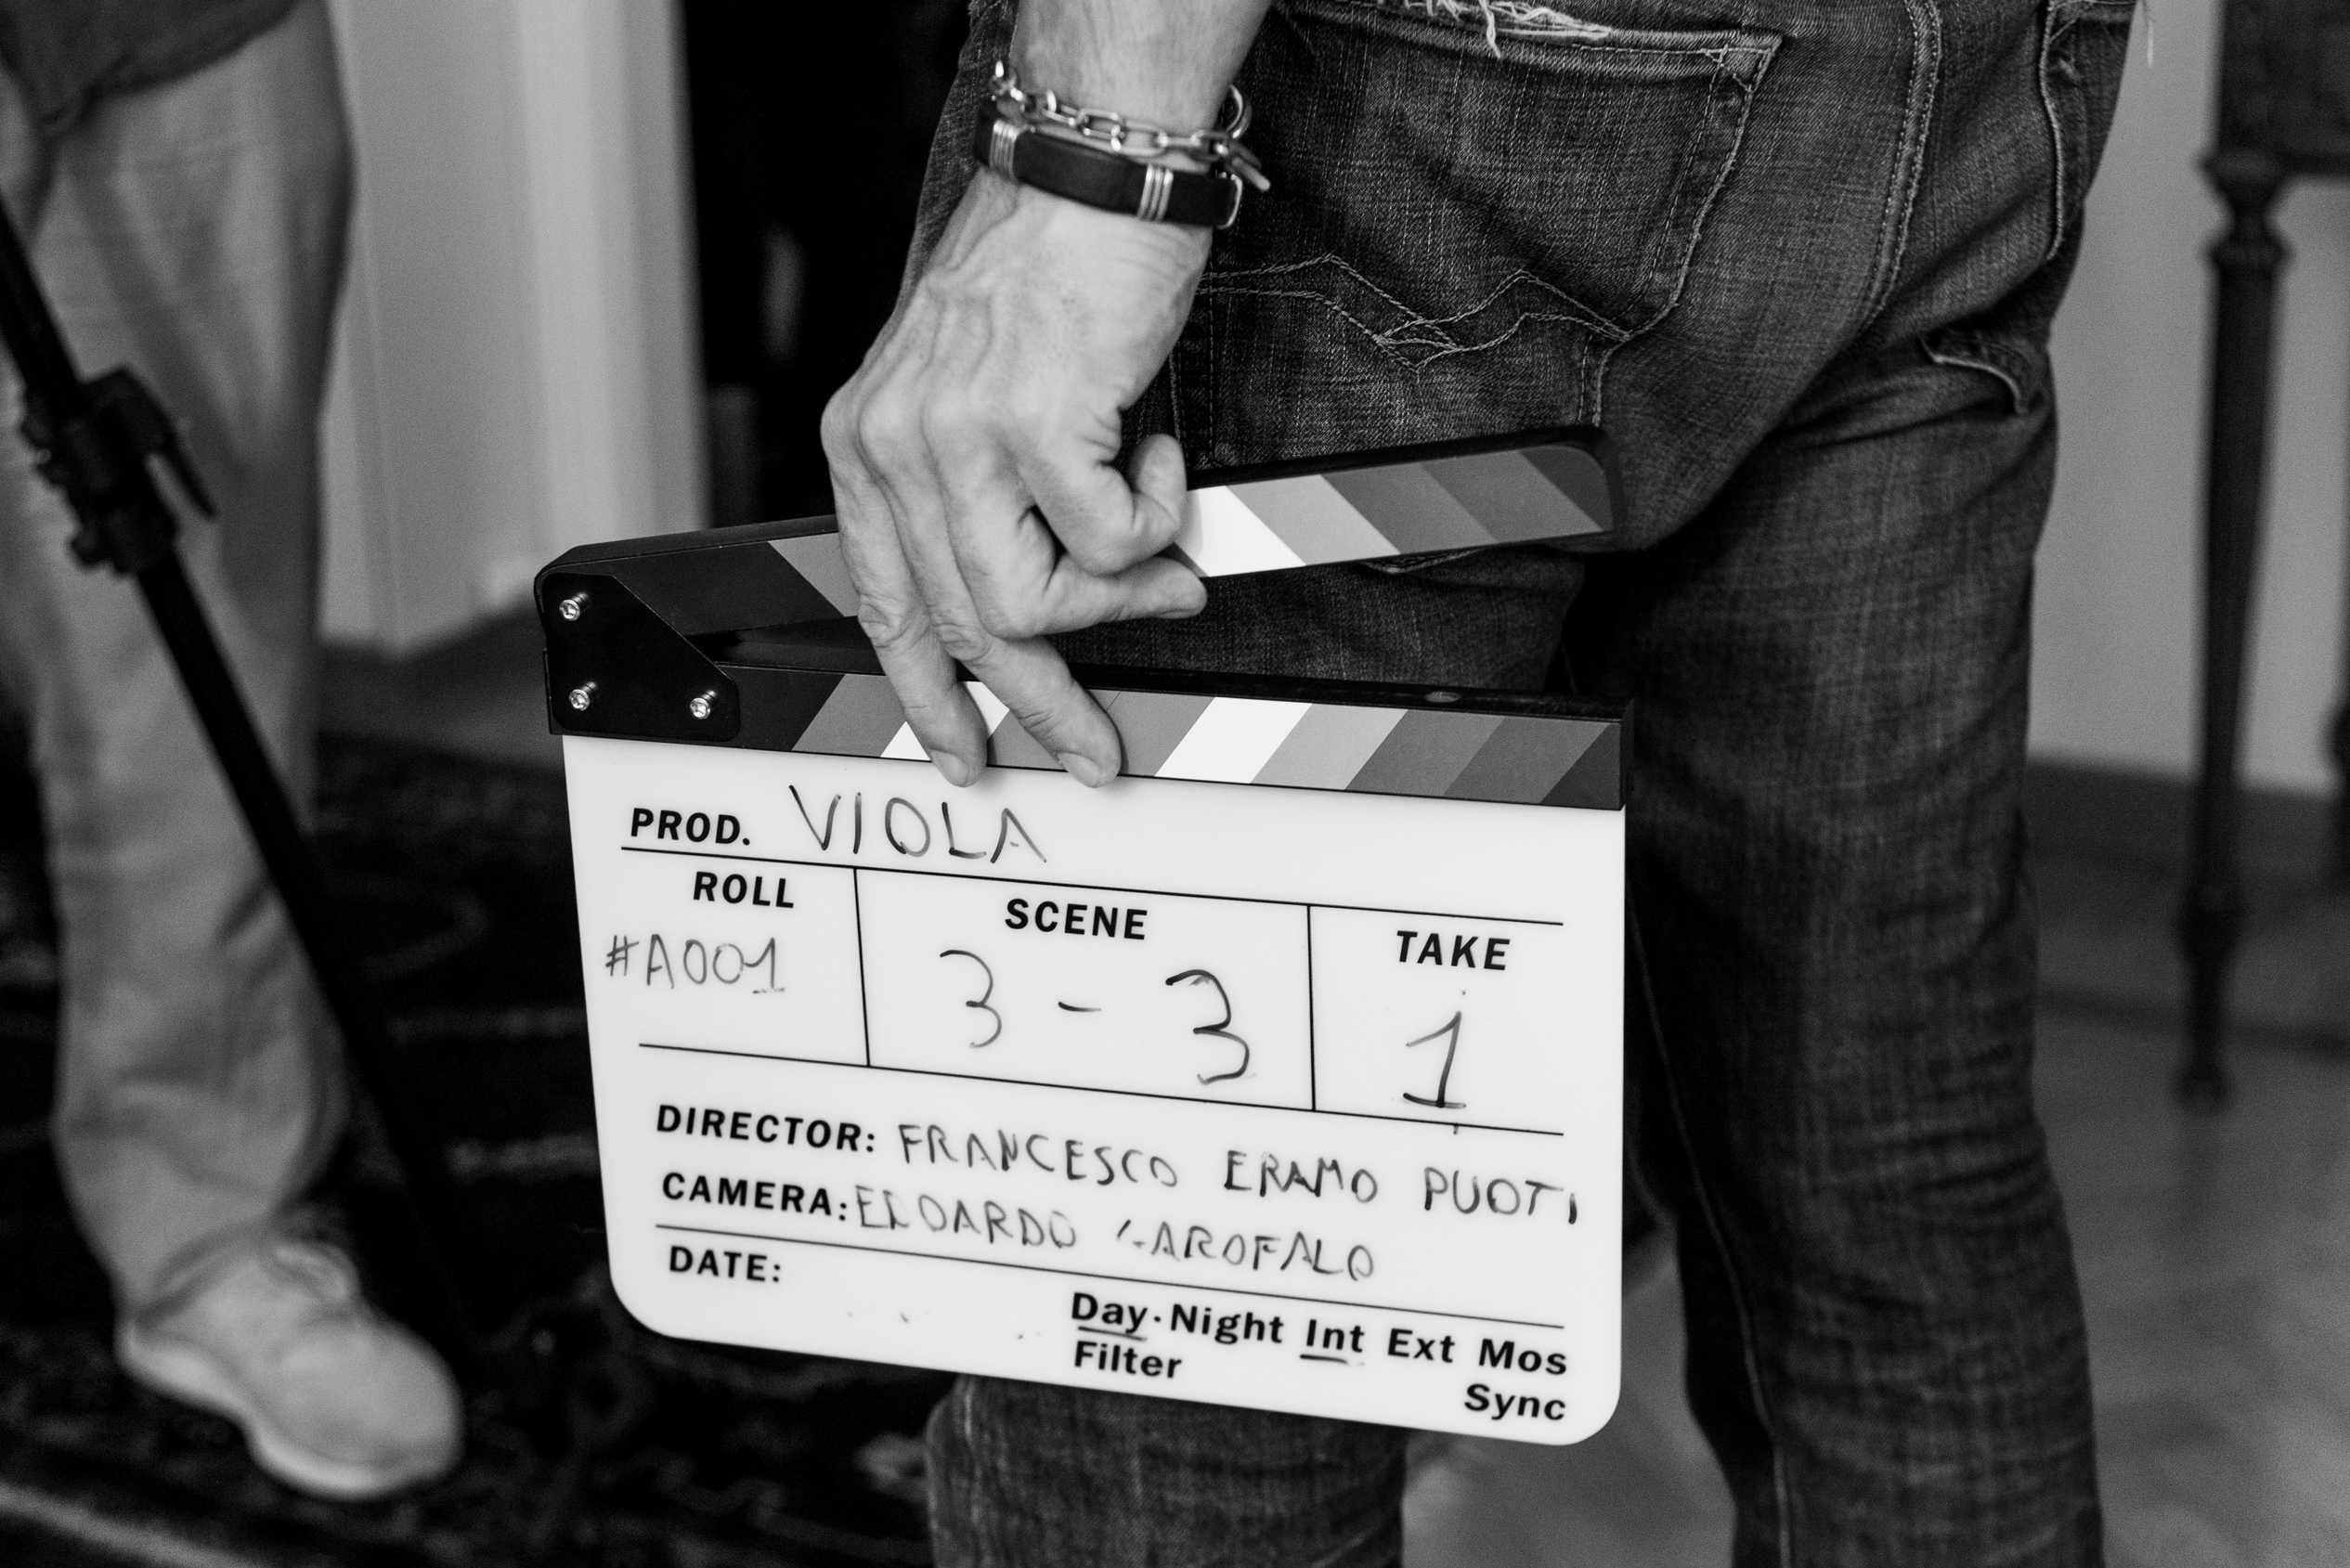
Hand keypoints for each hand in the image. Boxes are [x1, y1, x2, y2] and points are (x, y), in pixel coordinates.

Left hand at [821, 169, 1210, 787]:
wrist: (1093, 180)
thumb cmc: (1044, 276)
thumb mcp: (968, 393)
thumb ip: (978, 496)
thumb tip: (1051, 606)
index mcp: (865, 445)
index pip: (884, 605)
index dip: (927, 694)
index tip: (962, 751)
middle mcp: (894, 445)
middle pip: (964, 626)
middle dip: (1042, 700)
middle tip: (1095, 745)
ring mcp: (958, 436)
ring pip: (1031, 601)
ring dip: (1116, 602)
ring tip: (1161, 563)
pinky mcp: (1035, 423)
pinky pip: (1108, 542)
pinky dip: (1153, 520)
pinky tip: (1157, 459)